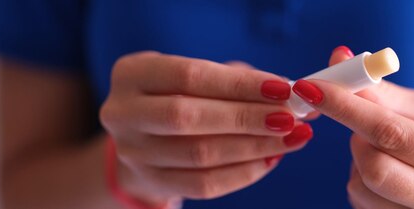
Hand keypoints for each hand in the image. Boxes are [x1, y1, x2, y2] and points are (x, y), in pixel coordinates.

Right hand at [100, 51, 312, 200]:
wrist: (144, 134)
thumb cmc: (180, 94)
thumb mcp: (196, 75)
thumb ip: (236, 80)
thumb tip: (286, 90)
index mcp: (132, 73)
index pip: (190, 77)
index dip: (239, 84)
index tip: (282, 89)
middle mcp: (123, 112)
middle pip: (188, 118)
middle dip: (247, 118)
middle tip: (289, 118)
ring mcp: (133, 152)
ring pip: (199, 154)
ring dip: (254, 147)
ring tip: (290, 138)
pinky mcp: (151, 182)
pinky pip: (204, 184)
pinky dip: (244, 173)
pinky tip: (270, 158)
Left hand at [292, 47, 413, 207]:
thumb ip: (380, 91)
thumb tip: (338, 59)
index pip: (391, 133)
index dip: (346, 108)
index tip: (311, 87)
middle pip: (373, 168)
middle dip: (357, 137)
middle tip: (364, 123)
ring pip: (358, 186)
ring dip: (358, 158)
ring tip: (384, 149)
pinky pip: (357, 200)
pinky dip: (360, 178)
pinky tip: (385, 170)